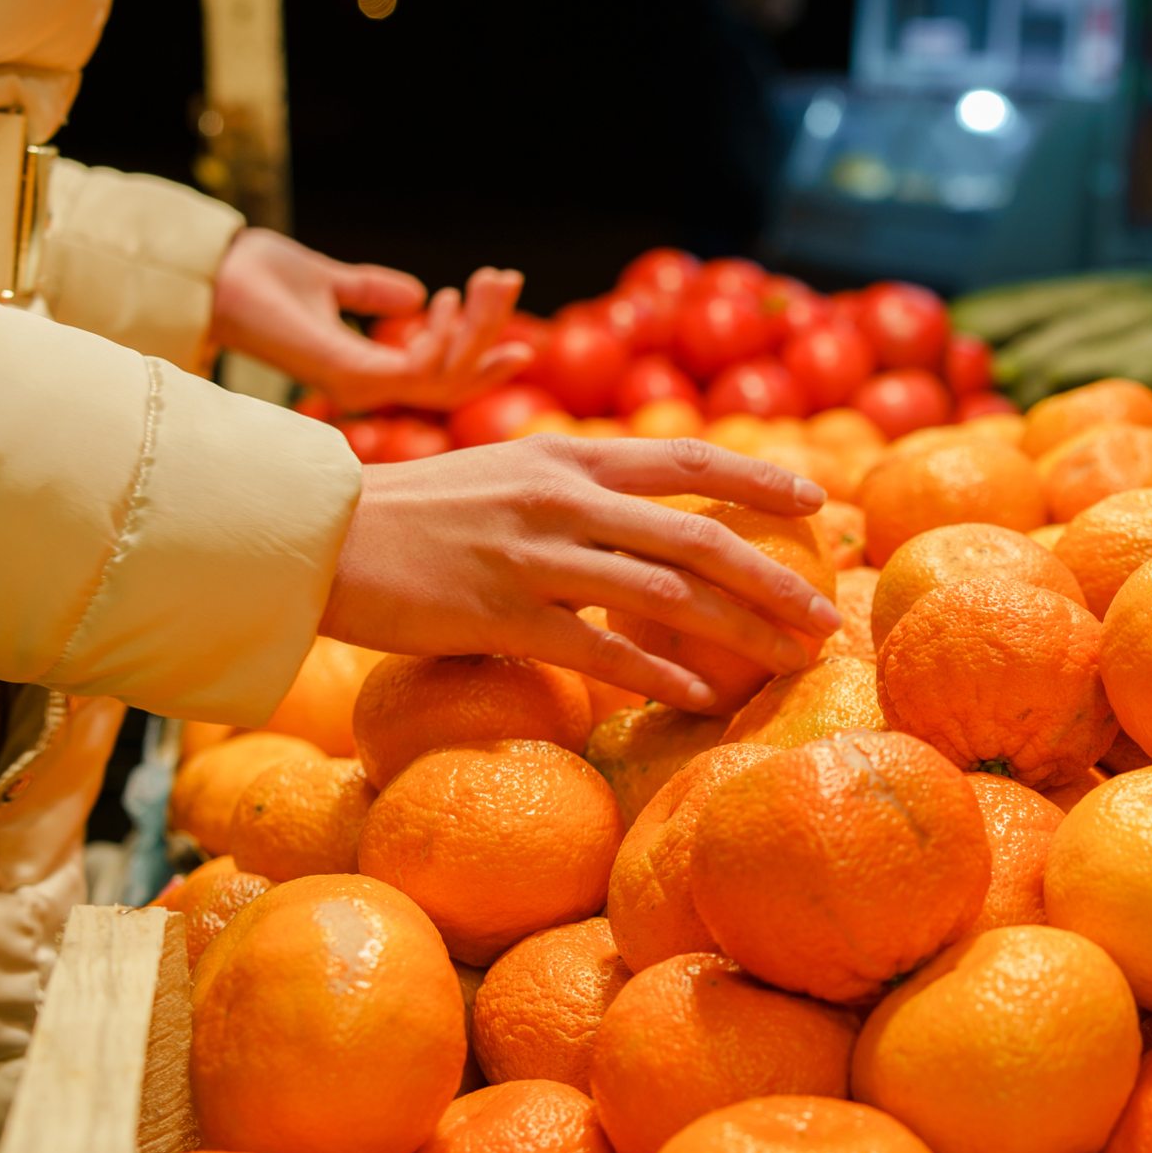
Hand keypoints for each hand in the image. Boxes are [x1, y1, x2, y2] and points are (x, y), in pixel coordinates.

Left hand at [210, 227, 532, 410]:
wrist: (213, 274)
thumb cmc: (257, 279)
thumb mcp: (331, 281)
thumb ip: (371, 291)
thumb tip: (416, 293)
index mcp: (364, 372)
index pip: (440, 381)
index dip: (484, 361)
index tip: (523, 339)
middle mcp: (365, 387)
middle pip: (454, 382)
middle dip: (489, 333)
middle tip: (505, 278)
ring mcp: (358, 386)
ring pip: (444, 378)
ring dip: (474, 329)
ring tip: (484, 280)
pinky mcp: (347, 376)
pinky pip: (414, 375)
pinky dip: (438, 342)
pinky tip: (443, 303)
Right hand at [319, 436, 842, 709]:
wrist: (322, 532)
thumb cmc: (415, 508)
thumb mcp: (507, 472)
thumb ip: (574, 490)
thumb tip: (638, 519)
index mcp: (569, 456)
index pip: (689, 461)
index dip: (761, 480)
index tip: (817, 502)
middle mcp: (565, 498)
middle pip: (700, 537)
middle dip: (777, 577)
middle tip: (828, 614)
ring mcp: (538, 557)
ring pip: (669, 597)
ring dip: (744, 630)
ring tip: (792, 660)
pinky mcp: (505, 615)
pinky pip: (604, 651)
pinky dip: (661, 675)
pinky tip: (701, 696)